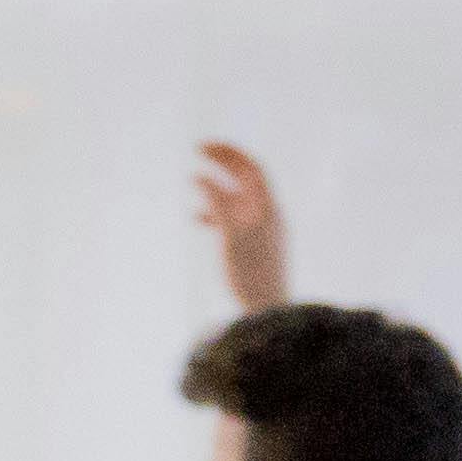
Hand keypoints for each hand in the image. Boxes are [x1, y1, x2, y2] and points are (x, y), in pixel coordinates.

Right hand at [193, 142, 288, 312]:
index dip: (228, 153)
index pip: (251, 168)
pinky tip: (197, 220)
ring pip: (238, 200)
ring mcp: (262, 232)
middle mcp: (268, 216)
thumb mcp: (230, 234)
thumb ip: (216, 202)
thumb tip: (199, 177)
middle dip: (221, 164)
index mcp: (268, 208)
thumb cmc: (251, 275)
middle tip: (196, 153)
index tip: (202, 146)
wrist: (267, 314)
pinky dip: (216, 213)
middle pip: (245, 180)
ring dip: (216, 188)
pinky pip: (234, 221)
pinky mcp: (254, 249)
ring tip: (192, 186)